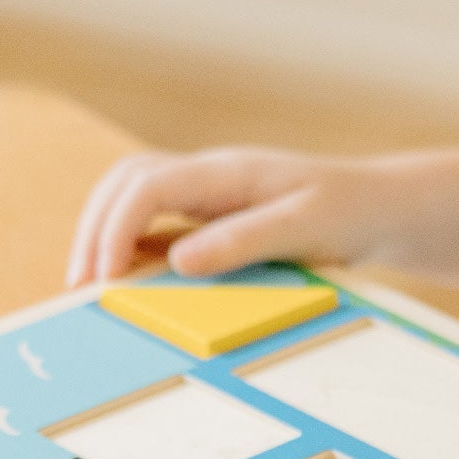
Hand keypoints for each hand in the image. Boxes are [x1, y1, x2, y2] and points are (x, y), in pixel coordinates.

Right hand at [66, 148, 402, 284]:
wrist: (379, 208)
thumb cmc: (349, 212)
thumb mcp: (304, 228)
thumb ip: (244, 241)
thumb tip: (180, 261)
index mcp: (227, 171)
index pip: (147, 184)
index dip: (115, 228)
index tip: (102, 277)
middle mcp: (208, 174)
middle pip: (125, 182)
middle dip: (94, 229)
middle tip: (80, 287)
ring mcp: (207, 193)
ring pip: (132, 197)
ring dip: (105, 235)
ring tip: (90, 286)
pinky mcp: (211, 216)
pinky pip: (156, 224)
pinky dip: (131, 248)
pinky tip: (124, 283)